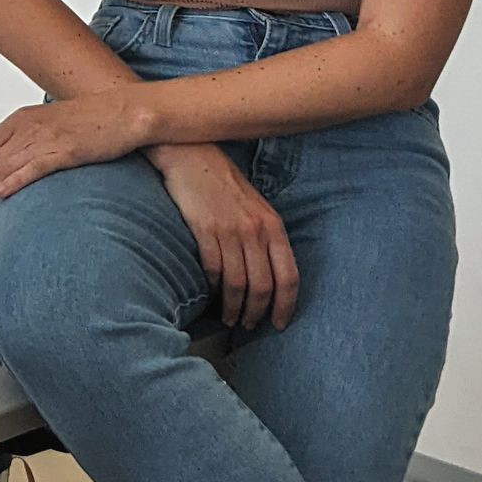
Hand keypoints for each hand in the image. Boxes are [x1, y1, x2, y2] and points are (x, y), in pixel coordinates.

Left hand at [0, 92, 146, 215]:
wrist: (126, 111)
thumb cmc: (94, 118)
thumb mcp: (53, 121)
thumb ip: (33, 137)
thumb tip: (19, 159)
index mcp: (22, 118)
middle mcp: (29, 126)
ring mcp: (46, 138)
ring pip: (5, 168)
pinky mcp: (64, 150)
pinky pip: (31, 169)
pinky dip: (12, 183)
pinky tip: (1, 196)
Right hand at [151, 142, 299, 330]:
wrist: (192, 155)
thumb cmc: (223, 183)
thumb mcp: (256, 207)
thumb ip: (265, 236)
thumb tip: (268, 274)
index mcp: (273, 226)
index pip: (289, 276)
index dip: (286, 306)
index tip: (279, 324)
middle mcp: (255, 230)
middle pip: (264, 286)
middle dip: (257, 313)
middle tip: (248, 326)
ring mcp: (230, 230)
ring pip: (238, 284)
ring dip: (234, 308)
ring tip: (229, 319)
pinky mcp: (204, 229)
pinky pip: (213, 270)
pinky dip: (214, 289)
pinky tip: (212, 295)